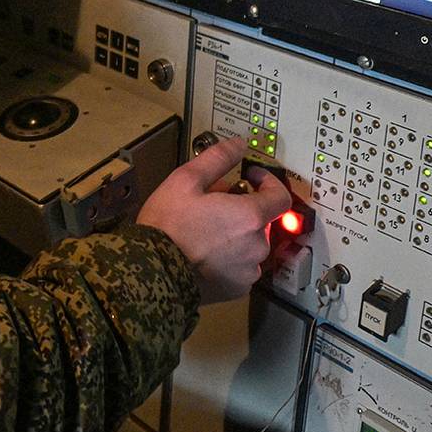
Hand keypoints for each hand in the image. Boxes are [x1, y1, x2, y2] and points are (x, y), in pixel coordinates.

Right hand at [137, 137, 291, 304]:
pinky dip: (230, 258)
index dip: (268, 182)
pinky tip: (205, 253)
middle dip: (243, 209)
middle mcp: (257, 244)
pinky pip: (242, 267)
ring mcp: (249, 269)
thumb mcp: (186, 181)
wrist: (151, 271)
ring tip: (204, 231)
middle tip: (213, 205)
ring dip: (237, 234)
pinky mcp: (238, 288)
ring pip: (251, 244)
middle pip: (261, 220)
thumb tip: (239, 144)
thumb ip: (218, 159)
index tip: (251, 177)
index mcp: (249, 216)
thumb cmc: (167, 225)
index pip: (280, 196)